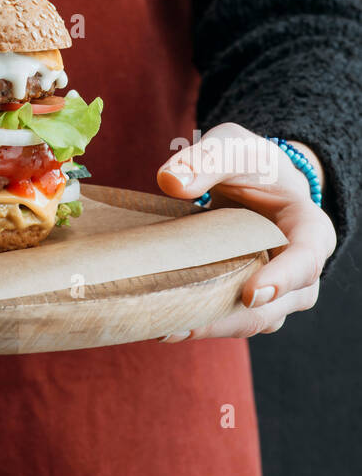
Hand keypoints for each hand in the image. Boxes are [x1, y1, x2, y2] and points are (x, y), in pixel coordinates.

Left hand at [155, 122, 335, 339]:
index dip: (283, 278)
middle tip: (187, 322)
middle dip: (232, 317)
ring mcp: (277, 292)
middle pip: (276, 304)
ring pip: (252, 321)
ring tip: (169, 328)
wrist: (255, 181)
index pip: (306, 258)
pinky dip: (203, 323)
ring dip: (213, 327)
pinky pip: (232, 320)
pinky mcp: (249, 301)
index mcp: (310, 229)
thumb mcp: (232, 148)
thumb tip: (172, 182)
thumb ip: (206, 160)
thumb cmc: (250, 163)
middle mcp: (301, 270)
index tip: (250, 293)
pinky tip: (166, 324)